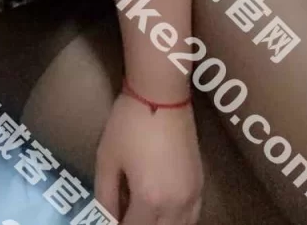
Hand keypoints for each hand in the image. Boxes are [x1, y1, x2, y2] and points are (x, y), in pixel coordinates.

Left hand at [95, 92, 202, 223]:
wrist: (161, 95)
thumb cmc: (129, 123)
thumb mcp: (107, 158)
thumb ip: (105, 195)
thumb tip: (106, 218)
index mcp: (149, 199)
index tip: (110, 221)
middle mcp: (175, 205)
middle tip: (125, 215)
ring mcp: (192, 195)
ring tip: (142, 214)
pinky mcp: (200, 184)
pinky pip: (192, 217)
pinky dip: (177, 222)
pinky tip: (164, 213)